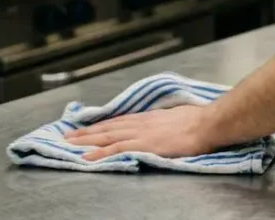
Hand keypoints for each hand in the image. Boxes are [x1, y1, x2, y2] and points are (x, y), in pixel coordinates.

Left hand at [66, 104, 220, 160]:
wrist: (207, 124)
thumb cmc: (198, 121)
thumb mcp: (177, 116)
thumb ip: (164, 122)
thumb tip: (162, 125)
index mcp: (149, 117)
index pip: (119, 121)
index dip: (102, 125)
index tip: (88, 127)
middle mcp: (141, 123)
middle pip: (108, 127)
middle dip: (87, 132)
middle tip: (68, 136)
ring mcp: (140, 133)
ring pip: (107, 136)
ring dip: (86, 141)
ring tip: (70, 145)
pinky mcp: (143, 144)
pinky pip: (116, 148)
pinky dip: (100, 153)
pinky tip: (87, 158)